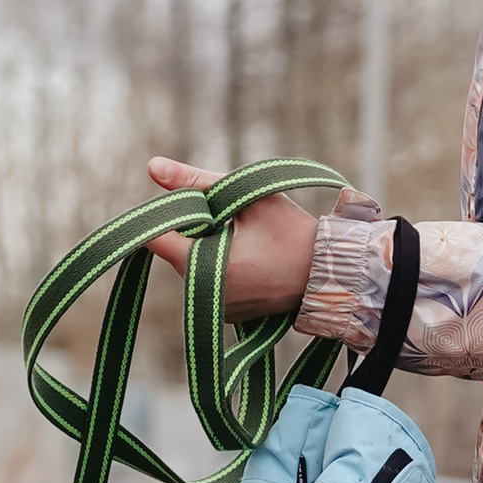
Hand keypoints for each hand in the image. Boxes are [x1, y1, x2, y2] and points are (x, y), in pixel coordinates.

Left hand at [143, 157, 322, 313]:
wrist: (330, 273)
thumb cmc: (291, 232)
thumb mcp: (246, 197)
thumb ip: (196, 181)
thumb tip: (152, 166)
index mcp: (202, 267)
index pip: (157, 237)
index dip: (167, 214)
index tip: (192, 203)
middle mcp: (202, 296)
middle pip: (175, 250)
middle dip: (194, 229)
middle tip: (234, 220)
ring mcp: (214, 310)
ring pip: (191, 265)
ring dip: (205, 247)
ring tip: (246, 241)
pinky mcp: (226, 316)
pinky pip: (209, 283)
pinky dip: (219, 266)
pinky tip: (249, 259)